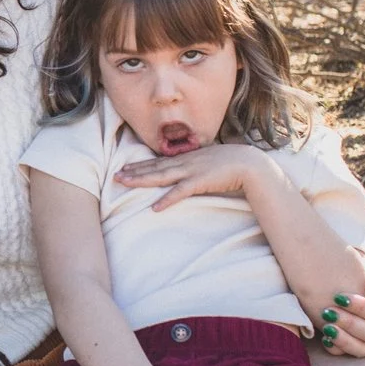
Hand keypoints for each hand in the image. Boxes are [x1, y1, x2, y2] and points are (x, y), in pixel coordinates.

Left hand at [114, 143, 276, 209]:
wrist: (249, 163)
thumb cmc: (232, 163)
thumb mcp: (208, 162)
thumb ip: (196, 166)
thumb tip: (187, 173)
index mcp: (187, 158)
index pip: (159, 161)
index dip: (140, 164)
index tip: (125, 167)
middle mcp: (185, 162)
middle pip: (154, 168)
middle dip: (134, 171)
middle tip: (115, 175)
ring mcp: (191, 171)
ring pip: (161, 176)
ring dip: (141, 180)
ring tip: (124, 183)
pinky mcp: (200, 182)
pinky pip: (180, 192)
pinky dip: (167, 199)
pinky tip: (155, 207)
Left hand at [314, 250, 364, 356]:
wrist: (356, 275)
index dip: (364, 308)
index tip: (339, 297)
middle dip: (351, 324)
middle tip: (328, 312)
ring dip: (345, 340)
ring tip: (326, 328)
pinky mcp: (360, 342)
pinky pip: (352, 352)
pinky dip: (338, 348)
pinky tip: (325, 338)